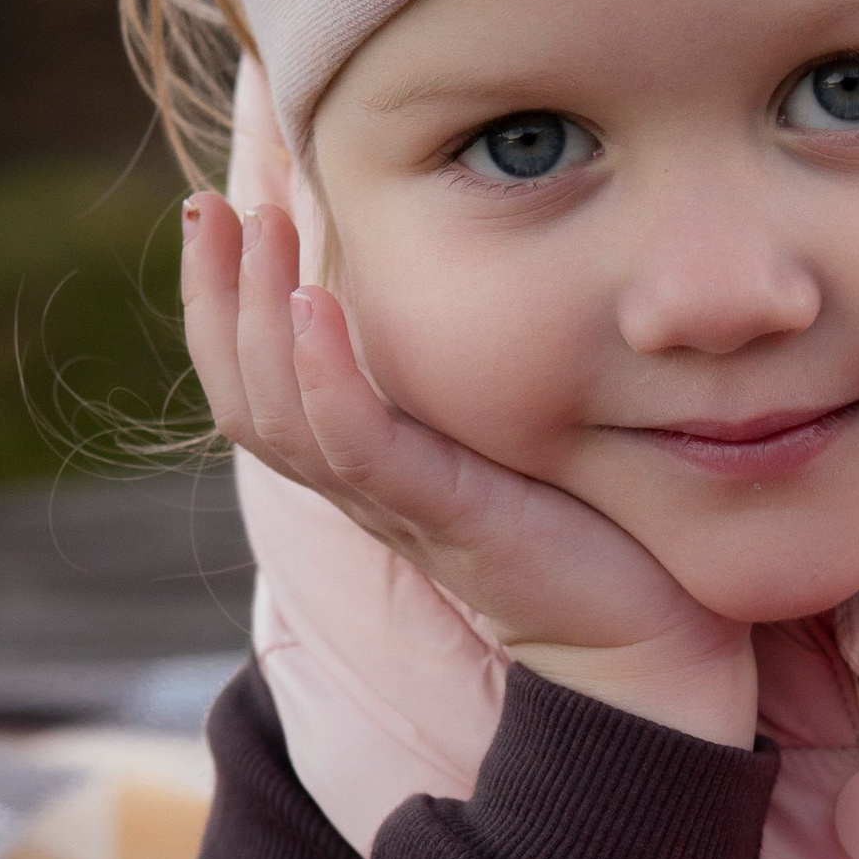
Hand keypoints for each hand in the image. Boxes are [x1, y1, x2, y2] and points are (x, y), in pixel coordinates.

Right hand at [181, 194, 758, 746]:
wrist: (648, 656)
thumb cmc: (590, 537)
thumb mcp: (510, 434)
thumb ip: (469, 378)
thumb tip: (471, 280)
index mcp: (368, 467)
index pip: (257, 383)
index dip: (222, 300)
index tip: (218, 208)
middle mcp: (364, 488)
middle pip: (243, 395)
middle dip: (215, 293)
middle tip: (210, 202)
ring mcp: (398, 507)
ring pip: (279, 416)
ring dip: (255, 314)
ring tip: (258, 224)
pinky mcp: (449, 518)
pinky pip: (359, 448)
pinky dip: (327, 376)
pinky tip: (316, 303)